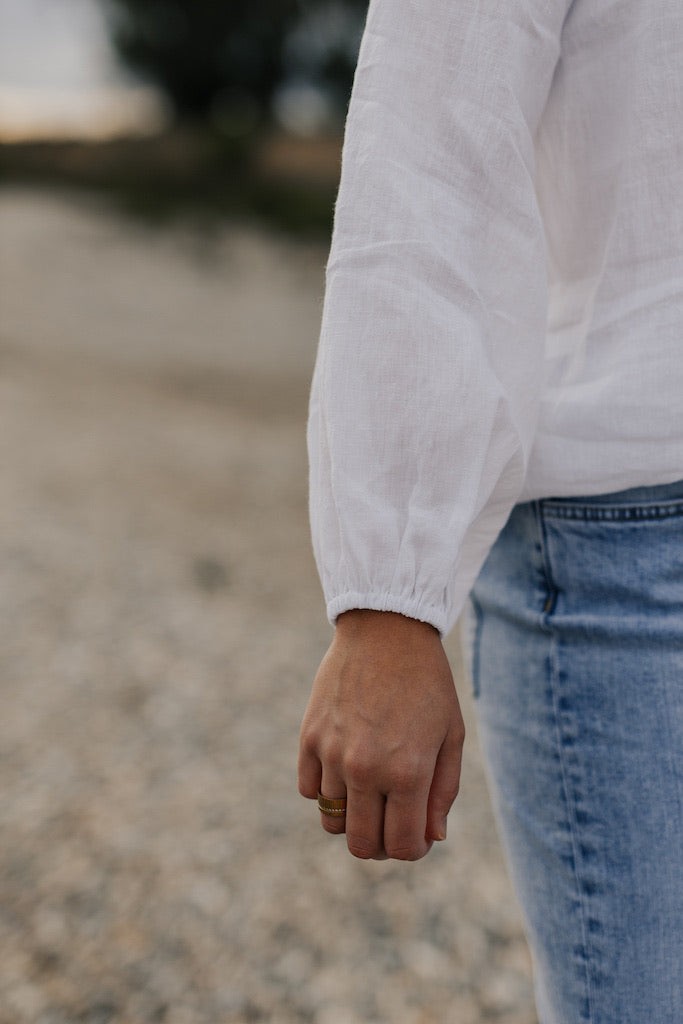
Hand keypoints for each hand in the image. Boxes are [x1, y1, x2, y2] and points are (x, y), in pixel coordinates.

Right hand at [298, 609, 464, 860]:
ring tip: (371, 791)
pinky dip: (325, 789)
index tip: (418, 835)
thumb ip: (443, 792)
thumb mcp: (451, 735)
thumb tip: (432, 838)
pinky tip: (346, 767)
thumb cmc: (427, 682)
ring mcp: (332, 753)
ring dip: (353, 815)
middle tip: (392, 822)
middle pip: (362, 845)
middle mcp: (366, 769)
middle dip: (380, 845)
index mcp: (408, 772)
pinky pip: (308, 790)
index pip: (403, 846)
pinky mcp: (309, 737)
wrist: (386, 630)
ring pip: (332, 820)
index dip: (413, 850)